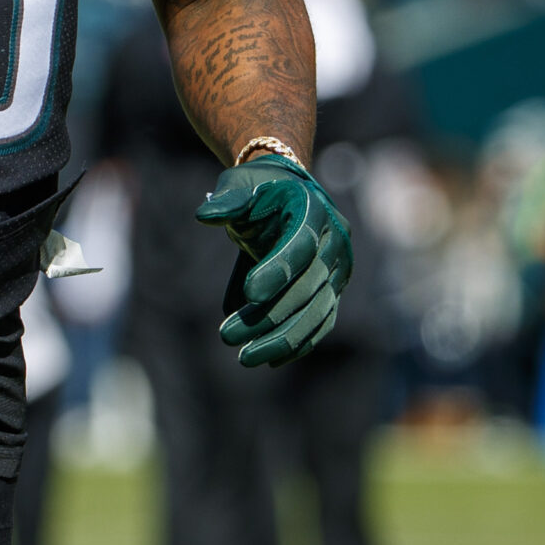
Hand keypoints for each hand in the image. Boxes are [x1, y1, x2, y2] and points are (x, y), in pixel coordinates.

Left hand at [195, 151, 353, 367]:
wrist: (286, 195)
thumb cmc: (258, 189)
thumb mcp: (239, 184)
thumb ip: (227, 200)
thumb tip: (205, 216)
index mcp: (314, 208)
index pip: (301, 244)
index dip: (278, 270)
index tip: (248, 294)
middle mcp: (335, 240)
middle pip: (308, 286)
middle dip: (269, 315)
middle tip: (228, 336)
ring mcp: (339, 268)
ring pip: (318, 311)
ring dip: (283, 338)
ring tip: (245, 357)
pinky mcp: (334, 290)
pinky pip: (321, 321)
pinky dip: (299, 342)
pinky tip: (270, 359)